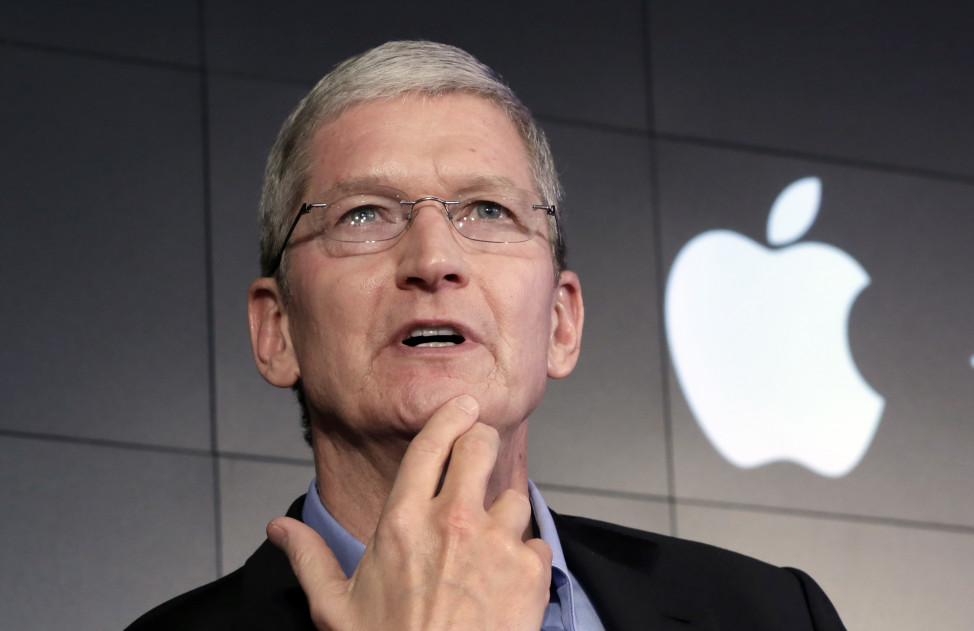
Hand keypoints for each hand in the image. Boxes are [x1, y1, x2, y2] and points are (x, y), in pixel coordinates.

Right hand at [267, 395, 552, 629]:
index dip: (450, 415)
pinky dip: (525, 558)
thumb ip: (310, 558)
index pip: (431, 444)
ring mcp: (495, 543)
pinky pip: (536, 542)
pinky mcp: (530, 570)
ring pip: (514, 496)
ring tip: (485, 550)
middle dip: (482, 444)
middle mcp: (451, 522)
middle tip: (480, 455)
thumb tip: (279, 528)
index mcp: (402, 523)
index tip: (463, 405)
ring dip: (503, 515)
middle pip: (481, 447)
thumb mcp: (337, 610)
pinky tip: (504, 584)